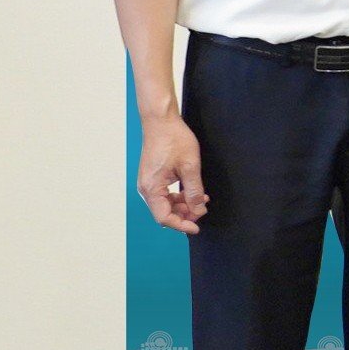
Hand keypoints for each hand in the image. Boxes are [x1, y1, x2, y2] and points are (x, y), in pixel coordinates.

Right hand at [135, 110, 206, 233]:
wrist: (161, 122)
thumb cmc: (174, 140)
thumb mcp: (190, 166)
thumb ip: (194, 191)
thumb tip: (198, 210)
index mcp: (151, 188)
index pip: (164, 217)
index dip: (181, 225)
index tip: (197, 228)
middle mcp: (146, 189)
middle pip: (164, 212)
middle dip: (184, 215)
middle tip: (203, 210)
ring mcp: (148, 183)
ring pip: (165, 204)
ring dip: (183, 205)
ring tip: (202, 200)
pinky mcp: (152, 178)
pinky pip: (164, 194)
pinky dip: (178, 196)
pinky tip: (193, 192)